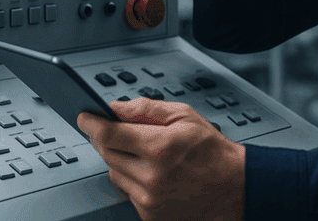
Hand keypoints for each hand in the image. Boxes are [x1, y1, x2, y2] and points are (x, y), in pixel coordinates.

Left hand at [77, 98, 244, 220]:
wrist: (233, 188)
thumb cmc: (212, 151)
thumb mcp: (184, 116)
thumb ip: (146, 109)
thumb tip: (115, 107)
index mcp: (160, 148)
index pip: (109, 134)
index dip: (91, 123)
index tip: (84, 116)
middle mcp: (152, 177)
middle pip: (107, 153)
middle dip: (107, 137)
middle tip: (118, 130)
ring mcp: (149, 199)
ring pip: (113, 172)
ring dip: (120, 158)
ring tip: (144, 152)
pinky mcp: (149, 214)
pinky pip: (126, 190)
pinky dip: (131, 178)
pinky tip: (150, 171)